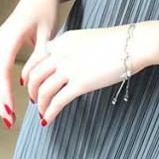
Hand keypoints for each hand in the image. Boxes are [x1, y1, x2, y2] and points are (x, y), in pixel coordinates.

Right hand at [0, 0, 60, 129]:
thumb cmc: (46, 10)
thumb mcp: (48, 33)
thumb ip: (40, 57)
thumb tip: (31, 82)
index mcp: (9, 38)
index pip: (1, 71)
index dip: (3, 93)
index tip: (10, 110)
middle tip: (9, 121)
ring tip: (9, 116)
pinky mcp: (2, 45)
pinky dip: (1, 86)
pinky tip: (9, 100)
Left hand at [22, 24, 155, 125]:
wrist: (132, 44)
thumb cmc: (116, 41)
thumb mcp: (86, 38)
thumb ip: (72, 49)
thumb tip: (66, 63)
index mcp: (63, 40)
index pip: (36, 57)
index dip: (28, 73)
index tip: (27, 82)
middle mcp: (61, 53)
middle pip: (35, 75)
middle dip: (31, 90)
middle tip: (34, 99)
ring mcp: (69, 69)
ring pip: (43, 90)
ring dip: (40, 104)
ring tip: (42, 111)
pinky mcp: (80, 84)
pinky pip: (57, 101)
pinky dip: (50, 112)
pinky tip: (48, 119)